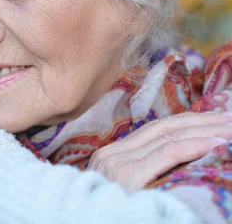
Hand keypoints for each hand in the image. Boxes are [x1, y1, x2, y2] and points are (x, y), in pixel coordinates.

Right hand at [87, 111, 231, 191]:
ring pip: (169, 136)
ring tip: (230, 128)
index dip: (186, 122)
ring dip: (205, 130)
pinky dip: (195, 145)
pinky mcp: (129, 177)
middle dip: (200, 121)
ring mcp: (118, 164)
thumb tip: (180, 162)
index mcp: (109, 157)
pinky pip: (168, 153)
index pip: (154, 130)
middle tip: (230, 117)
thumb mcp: (126, 192)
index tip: (214, 119)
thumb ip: (142, 173)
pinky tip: (217, 144)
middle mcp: (111, 155)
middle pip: (163, 128)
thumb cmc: (114, 216)